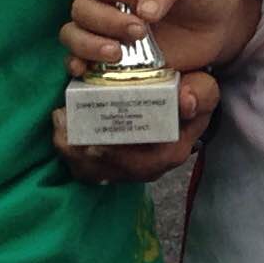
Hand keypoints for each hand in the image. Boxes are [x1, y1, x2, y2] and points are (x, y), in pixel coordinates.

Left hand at [49, 69, 219, 181]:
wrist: (184, 103)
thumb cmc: (190, 95)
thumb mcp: (204, 91)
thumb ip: (200, 94)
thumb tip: (185, 101)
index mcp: (171, 152)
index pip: (141, 162)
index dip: (113, 155)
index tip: (93, 140)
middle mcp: (149, 168)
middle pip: (109, 170)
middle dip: (81, 151)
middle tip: (63, 123)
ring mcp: (129, 169)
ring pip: (94, 171)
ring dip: (71, 152)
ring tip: (59, 124)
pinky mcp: (113, 165)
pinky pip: (87, 169)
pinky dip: (70, 154)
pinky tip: (61, 132)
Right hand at [63, 0, 233, 75]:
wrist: (219, 26)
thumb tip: (143, 11)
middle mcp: (104, 1)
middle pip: (80, 7)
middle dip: (105, 19)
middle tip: (139, 29)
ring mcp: (104, 31)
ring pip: (74, 34)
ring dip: (90, 44)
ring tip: (118, 53)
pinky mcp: (111, 59)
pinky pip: (81, 61)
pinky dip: (78, 65)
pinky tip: (85, 70)